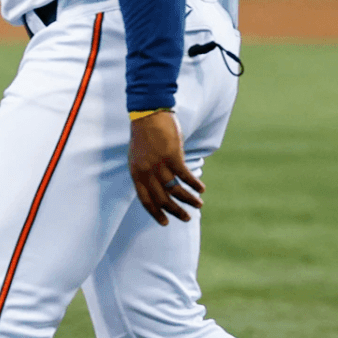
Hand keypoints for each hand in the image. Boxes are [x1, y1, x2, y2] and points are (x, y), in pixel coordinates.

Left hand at [127, 110, 204, 225]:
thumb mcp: (138, 157)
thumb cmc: (144, 135)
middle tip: (187, 218)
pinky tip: (201, 189)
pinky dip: (194, 184)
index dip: (155, 213)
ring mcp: (158, 164)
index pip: (145, 199)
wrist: (148, 114)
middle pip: (162, 198)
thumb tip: (158, 189)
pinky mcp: (172, 156)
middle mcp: (146, 171)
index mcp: (136, 173)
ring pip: (175, 189)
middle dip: (175, 211)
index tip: (165, 223)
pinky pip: (185, 176)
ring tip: (199, 204)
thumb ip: (145, 173)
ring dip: (189, 199)